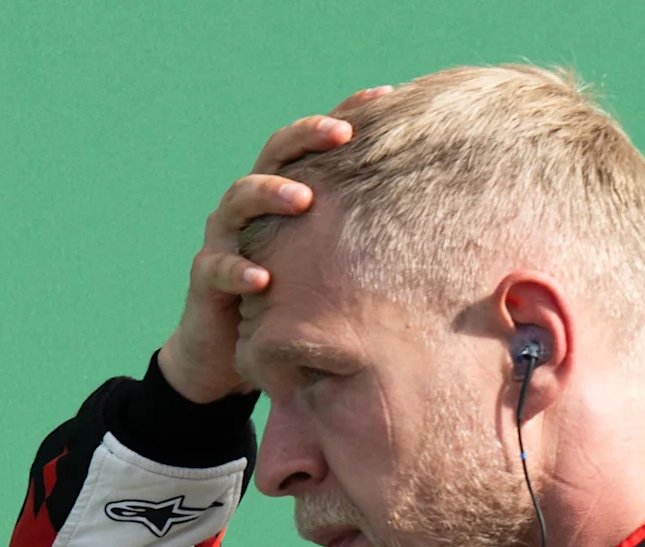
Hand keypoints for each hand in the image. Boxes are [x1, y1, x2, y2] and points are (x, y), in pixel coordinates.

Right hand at [153, 89, 393, 403]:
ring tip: (302, 198)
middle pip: (272, 154)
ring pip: (238, 201)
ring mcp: (223, 238)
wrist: (227, 353)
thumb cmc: (292, 303)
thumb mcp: (329, 264)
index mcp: (282, 193)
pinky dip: (238, 270)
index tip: (385, 95)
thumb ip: (362, 236)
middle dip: (306, 137)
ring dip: (270, 194)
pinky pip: (216, 268)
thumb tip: (439, 221)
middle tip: (341, 133)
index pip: (312, 142)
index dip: (344, 113)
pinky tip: (263, 279)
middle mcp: (250, 206)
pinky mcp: (204, 280)